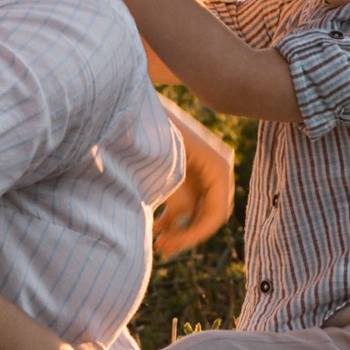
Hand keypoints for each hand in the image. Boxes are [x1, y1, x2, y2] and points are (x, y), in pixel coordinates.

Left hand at [153, 102, 235, 257]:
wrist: (132, 100)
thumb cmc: (149, 125)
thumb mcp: (165, 160)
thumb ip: (178, 192)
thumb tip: (184, 220)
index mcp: (218, 165)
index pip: (217, 212)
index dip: (197, 234)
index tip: (172, 245)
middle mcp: (214, 169)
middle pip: (209, 214)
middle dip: (187, 235)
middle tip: (162, 249)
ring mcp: (200, 171)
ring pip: (196, 212)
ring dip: (177, 229)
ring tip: (156, 242)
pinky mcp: (185, 173)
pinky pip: (185, 203)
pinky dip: (171, 217)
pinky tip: (153, 227)